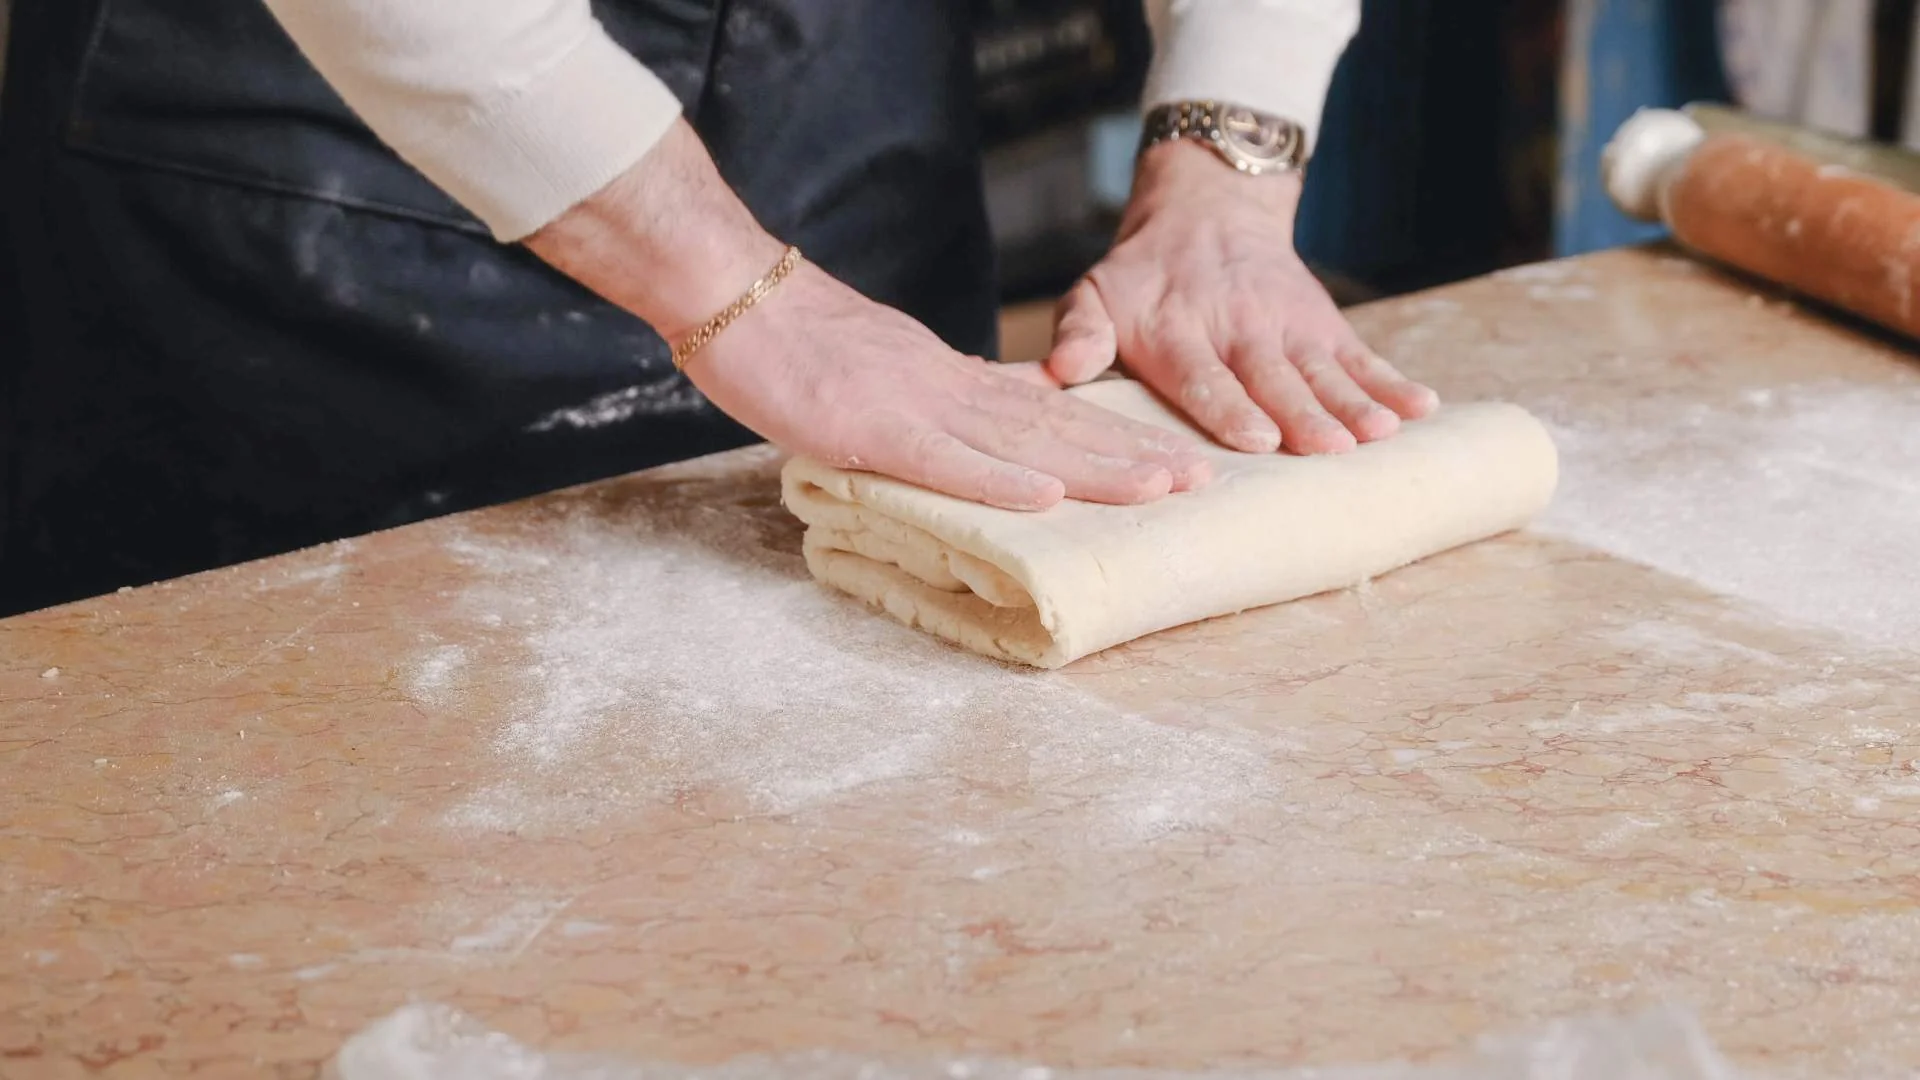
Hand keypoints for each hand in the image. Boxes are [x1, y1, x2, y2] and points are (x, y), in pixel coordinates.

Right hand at [693, 261, 1211, 509]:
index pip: (1049, 410)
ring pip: (1022, 442)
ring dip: (1094, 468)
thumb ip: (936, 400)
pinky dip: (998, 480)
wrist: (733, 294)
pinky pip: (944, 460)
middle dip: (1131, 455)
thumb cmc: (794, 339)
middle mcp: (950, 389)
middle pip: (1057, 426)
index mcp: (951, 378)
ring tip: (1160, 488)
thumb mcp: (884, 369)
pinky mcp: (873, 429)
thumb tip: (986, 430)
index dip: (1112, 436)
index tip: (1167, 458)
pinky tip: (1048, 497)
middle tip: (1200, 479)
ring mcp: (915, 408)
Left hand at [1046, 140, 1438, 454]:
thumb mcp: (1094, 293)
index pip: (1203, 375)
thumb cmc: (1141, 277)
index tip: (1256, 438)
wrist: (1206, 209)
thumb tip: (1058, 369)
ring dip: (1355, 403)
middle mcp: (1238, 328)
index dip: (1229, 407)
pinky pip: (1361, 355)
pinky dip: (1392, 380)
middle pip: (1273, 377)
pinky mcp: (1323, 324)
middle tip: (1329, 447)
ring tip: (1385, 432)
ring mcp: (1287, 326)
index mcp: (1178, 332)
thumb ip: (1077, 334)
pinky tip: (1423, 407)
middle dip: (1303, 413)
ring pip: (1324, 369)